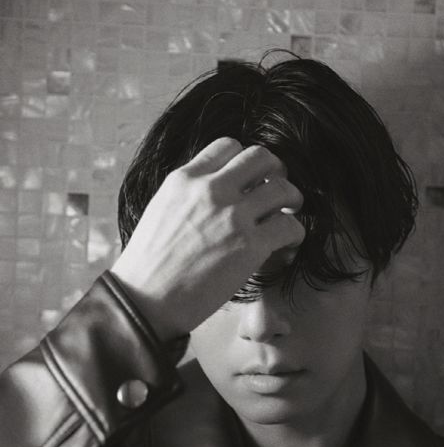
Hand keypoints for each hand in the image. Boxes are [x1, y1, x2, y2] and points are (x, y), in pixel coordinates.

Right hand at [110, 138, 304, 340]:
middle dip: (275, 171)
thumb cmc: (149, 265)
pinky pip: (290, 226)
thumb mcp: (161, 209)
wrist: (146, 300)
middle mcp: (211, 190)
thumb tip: (216, 192)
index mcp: (185, 179)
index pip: (228, 146)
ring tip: (288, 214)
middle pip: (261, 157)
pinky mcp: (250, 245)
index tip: (249, 178)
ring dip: (291, 200)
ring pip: (283, 189)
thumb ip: (189, 194)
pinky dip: (295, 234)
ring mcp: (233, 216)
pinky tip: (286, 245)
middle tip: (276, 190)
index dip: (244, 161)